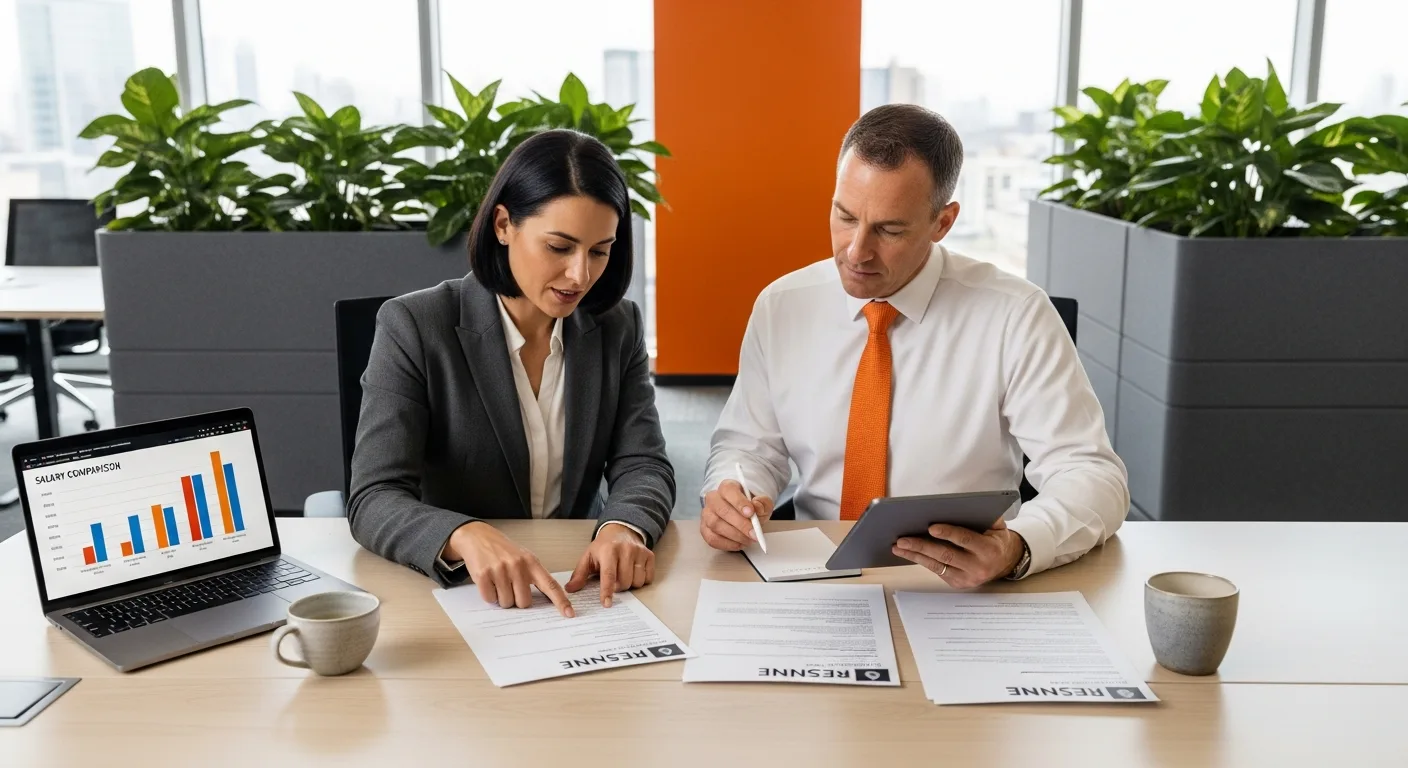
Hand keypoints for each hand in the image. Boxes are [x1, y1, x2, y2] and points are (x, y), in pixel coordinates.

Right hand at [445, 522, 573, 616]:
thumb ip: (534, 576)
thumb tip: (545, 600)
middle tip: (510, 586)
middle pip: (524, 602)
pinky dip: (489, 594)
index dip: (560, 601)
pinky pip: (490, 599)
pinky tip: (489, 581)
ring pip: (506, 603)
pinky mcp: (484, 575)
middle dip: (516, 599)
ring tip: (498, 581)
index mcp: (531, 562)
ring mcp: (500, 570)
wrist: (477, 536)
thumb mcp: (523, 557)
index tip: (569, 614)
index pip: (550, 585)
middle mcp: (518, 565)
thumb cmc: (502, 550)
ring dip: (501, 597)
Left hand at [566, 525, 654, 606]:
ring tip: (623, 575)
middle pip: (624, 582)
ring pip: (637, 581)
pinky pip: (648, 578)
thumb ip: (579, 574)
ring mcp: (639, 552)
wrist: (620, 531)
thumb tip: (570, 589)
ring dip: (630, 584)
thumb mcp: (588, 557)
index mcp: (608, 550)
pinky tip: (634, 572)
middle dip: (618, 587)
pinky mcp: (649, 555)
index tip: (606, 603)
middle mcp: (626, 550)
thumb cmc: (603, 547)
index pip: (608, 574)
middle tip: (613, 581)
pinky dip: (641, 580)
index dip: (607, 590)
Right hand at [700, 480, 774, 550]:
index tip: (751, 513)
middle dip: (739, 523)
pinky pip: (712, 538)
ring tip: (749, 540)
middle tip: (754, 533)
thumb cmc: (751, 508)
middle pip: (721, 510)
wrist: (743, 516)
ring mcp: (707, 514)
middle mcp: (713, 499)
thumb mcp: (762, 503)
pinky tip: (739, 544)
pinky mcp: (705, 529)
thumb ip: (762, 503)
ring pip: (715, 525)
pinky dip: (727, 544)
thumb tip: (757, 506)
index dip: (739, 502)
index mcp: (727, 487)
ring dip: (735, 535)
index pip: (728, 490)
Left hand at [892, 518, 1025, 588]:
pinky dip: (921, 561)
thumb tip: (961, 506)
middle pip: (945, 555)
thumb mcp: (997, 526)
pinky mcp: (957, 584)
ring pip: (937, 566)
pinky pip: (936, 571)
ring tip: (898, 547)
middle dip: (922, 546)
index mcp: (988, 550)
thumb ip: (984, 516)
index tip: (931, 527)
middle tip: (903, 539)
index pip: (965, 540)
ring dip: (915, 556)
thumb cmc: (996, 540)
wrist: (1005, 563)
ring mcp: (967, 578)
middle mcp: (977, 567)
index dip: (948, 533)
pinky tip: (908, 553)